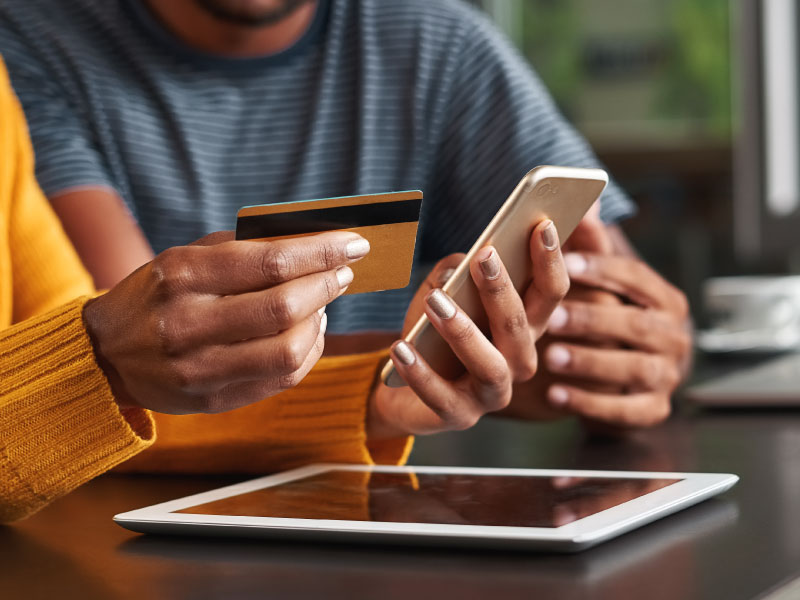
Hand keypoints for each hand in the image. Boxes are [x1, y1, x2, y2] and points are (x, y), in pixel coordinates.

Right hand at [83, 230, 369, 414]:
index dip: (321, 252)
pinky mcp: (214, 400)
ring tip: (323, 302)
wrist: (107, 354)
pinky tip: (309, 332)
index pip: (270, 261)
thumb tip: (313, 243)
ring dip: (320, 321)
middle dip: (326, 285)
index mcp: (182, 277)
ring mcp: (200, 369)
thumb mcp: (185, 259)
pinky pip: (282, 378)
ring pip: (289, 349)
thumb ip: (243, 249)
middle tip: (343, 273)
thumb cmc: (157, 295)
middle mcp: (188, 324)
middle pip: (284, 307)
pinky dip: (308, 352)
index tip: (354, 244)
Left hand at [367, 220, 568, 437]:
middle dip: (503, 290)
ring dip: (463, 331)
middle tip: (485, 255)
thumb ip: (454, 272)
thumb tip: (462, 262)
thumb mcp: (442, 292)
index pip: (550, 293)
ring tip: (436, 302)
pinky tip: (401, 347)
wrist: (400, 385)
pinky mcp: (459, 416)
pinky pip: (441, 397)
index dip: (550, 261)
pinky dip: (420, 373)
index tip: (543, 225)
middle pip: (522, 326)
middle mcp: (518, 361)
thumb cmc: (430, 332)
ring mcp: (492, 393)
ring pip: (489, 363)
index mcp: (524, 327)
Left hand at [541, 219, 690, 427]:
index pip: (637, 278)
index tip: (563, 263)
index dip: (602, 270)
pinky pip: (624, 410)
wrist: (630, 379)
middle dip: (592, 320)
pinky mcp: (653, 410)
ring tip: (550, 358)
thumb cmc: (610, 321)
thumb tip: (584, 201)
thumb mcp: (603, 287)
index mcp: (664, 300)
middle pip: (636, 325)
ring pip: (632, 369)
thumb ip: (592, 248)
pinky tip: (556, 396)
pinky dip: (590, 404)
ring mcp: (667, 376)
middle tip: (552, 317)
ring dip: (590, 362)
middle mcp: (674, 336)